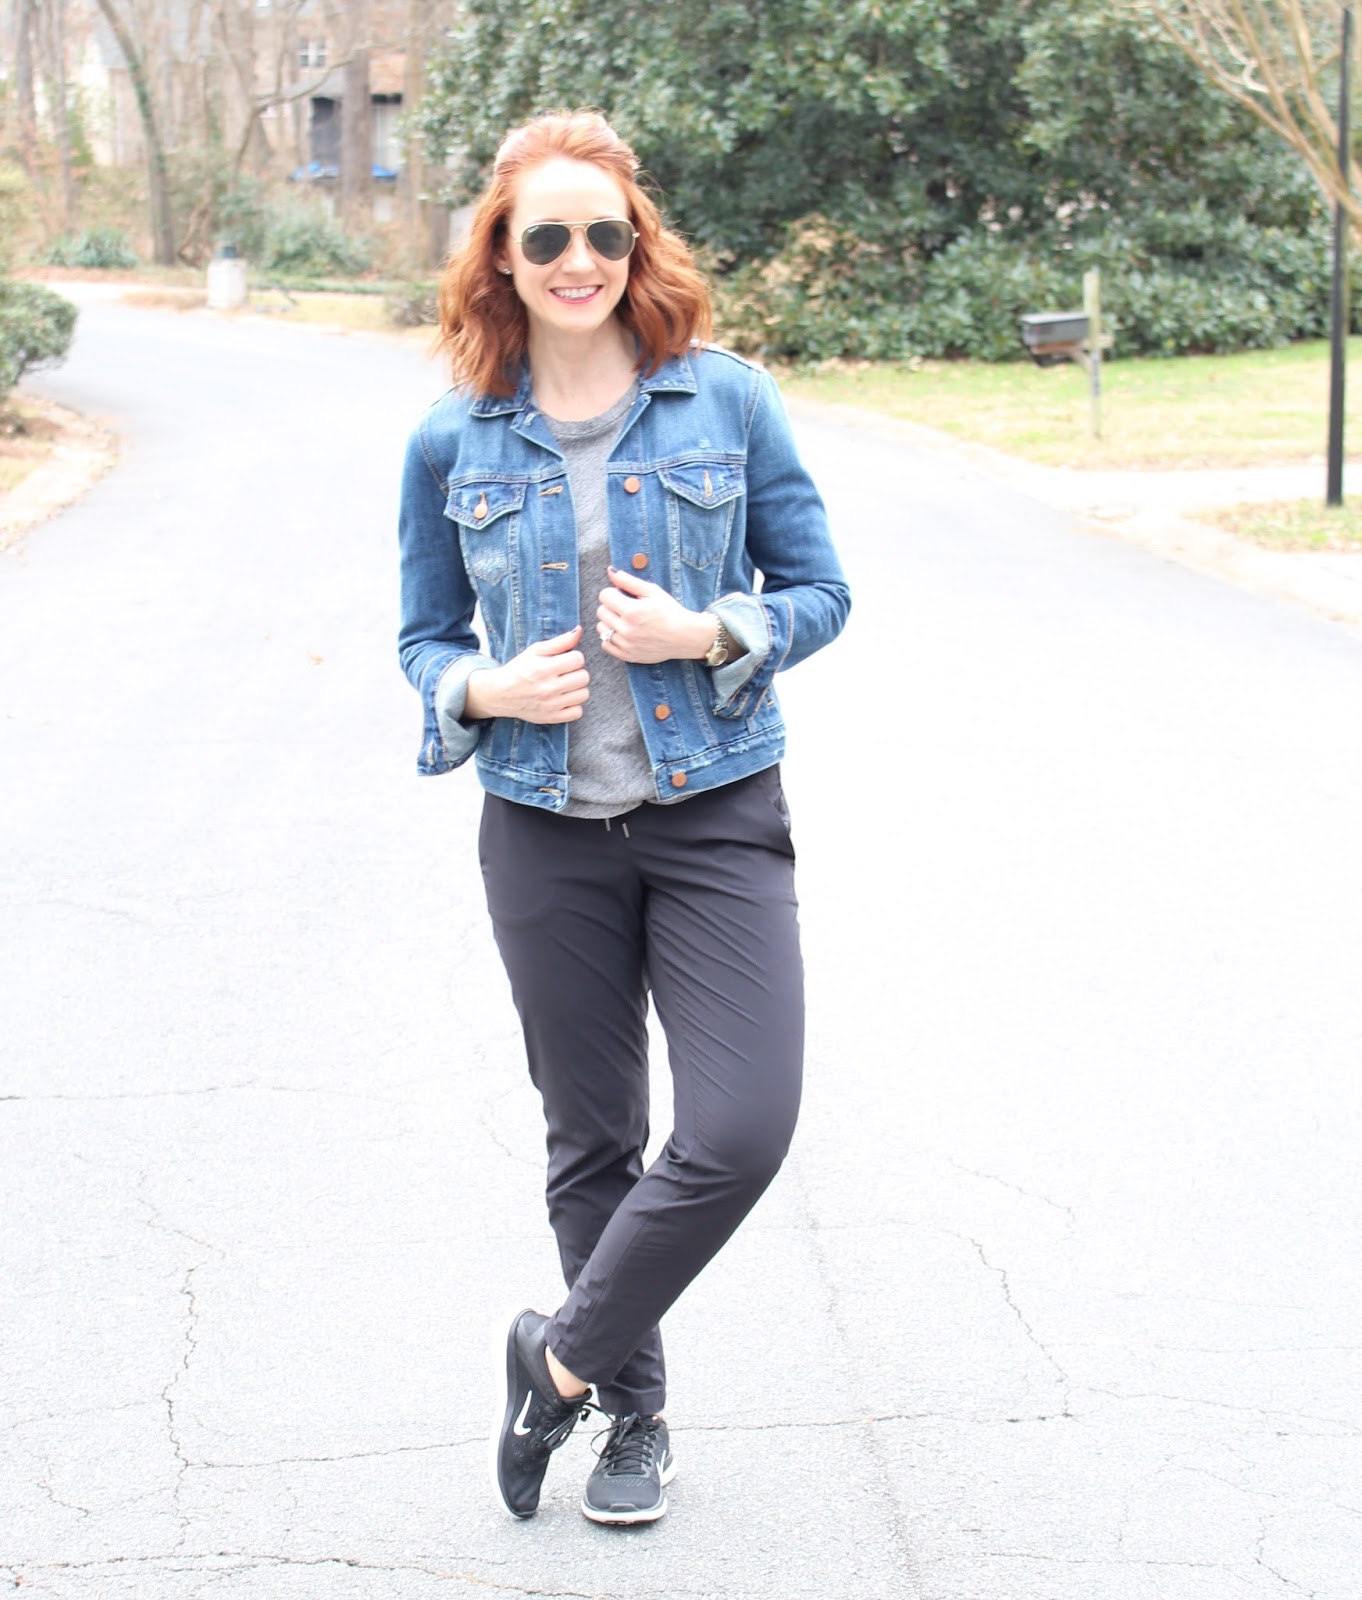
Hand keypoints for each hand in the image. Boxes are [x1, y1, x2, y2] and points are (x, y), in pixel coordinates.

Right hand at [464, 626, 589, 722]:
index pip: (578, 659)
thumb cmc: (519, 669)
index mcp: (544, 669)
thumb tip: (579, 631)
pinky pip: (578, 712)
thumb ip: (559, 642)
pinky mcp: (552, 718)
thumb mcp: (535, 651)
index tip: (564, 660)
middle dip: (577, 672)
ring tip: (565, 686)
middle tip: (565, 673)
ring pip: (583, 694)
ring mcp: (551, 705)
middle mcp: (549, 688)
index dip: (573, 657)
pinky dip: (574, 705)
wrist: (500, 694)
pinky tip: (564, 699)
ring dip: (577, 688)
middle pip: (584, 677)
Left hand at [596, 567, 715, 663]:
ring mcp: (626, 645)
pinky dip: (611, 638)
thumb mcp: (652, 591)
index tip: (623, 595)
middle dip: (611, 606)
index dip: (613, 592)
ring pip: (601, 629)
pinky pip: (605, 645)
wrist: (685, 636)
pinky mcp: (627, 656)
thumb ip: (629, 581)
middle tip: (625, 607)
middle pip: (601, 611)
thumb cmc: (670, 611)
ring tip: (625, 621)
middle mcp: (627, 630)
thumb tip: (610, 571)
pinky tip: (624, 633)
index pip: (604, 596)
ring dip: (609, 622)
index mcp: (632, 611)